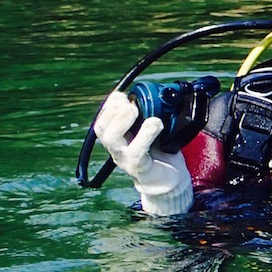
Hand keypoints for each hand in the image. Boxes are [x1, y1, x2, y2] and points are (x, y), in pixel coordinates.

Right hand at [94, 91, 193, 215]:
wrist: (169, 178)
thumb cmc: (160, 151)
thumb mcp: (153, 129)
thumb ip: (149, 114)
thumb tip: (152, 94)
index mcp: (118, 136)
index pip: (103, 119)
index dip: (109, 105)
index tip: (121, 95)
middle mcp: (117, 147)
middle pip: (101, 129)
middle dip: (112, 111)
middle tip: (129, 104)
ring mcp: (125, 158)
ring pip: (112, 140)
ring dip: (123, 120)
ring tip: (136, 110)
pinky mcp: (139, 167)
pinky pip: (137, 151)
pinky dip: (146, 135)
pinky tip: (156, 123)